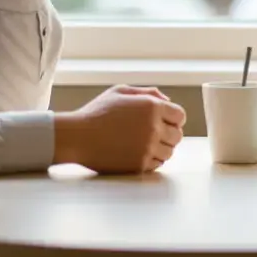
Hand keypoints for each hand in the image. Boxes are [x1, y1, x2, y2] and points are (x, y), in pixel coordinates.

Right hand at [53, 85, 186, 173]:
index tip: (165, 121)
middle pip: (177, 135)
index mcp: (151, 107)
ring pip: (169, 152)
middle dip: (168, 134)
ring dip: (161, 148)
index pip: (180, 116)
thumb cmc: (96, 113)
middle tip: (154, 133)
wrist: (77, 137)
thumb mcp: (119, 92)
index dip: (173, 118)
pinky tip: (138, 152)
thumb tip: (167, 99)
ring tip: (144, 143)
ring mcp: (147, 147)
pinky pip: (157, 164)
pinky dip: (152, 160)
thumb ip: (146, 93)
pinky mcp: (139, 164)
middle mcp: (153, 127)